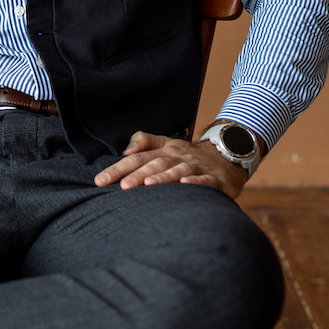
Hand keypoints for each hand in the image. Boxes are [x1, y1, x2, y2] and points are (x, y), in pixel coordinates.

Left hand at [94, 131, 248, 200]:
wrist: (228, 155)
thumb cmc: (189, 155)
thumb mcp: (167, 144)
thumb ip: (145, 142)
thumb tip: (125, 150)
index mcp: (164, 150)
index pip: (137, 158)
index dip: (118, 168)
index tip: (99, 181)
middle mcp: (179, 157)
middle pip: (155, 164)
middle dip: (137, 174)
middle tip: (121, 186)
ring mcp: (197, 168)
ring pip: (178, 171)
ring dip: (163, 177)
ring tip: (148, 184)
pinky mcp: (215, 179)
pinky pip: (205, 180)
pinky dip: (196, 183)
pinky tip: (185, 186)